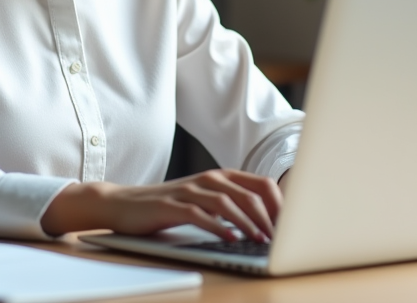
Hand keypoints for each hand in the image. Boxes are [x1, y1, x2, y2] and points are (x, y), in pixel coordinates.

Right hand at [40, 169, 281, 241]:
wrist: (125, 204)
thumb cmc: (169, 206)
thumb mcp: (204, 201)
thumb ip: (231, 205)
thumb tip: (268, 225)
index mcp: (221, 177)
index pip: (261, 185)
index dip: (280, 205)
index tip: (291, 227)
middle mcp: (208, 179)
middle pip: (249, 194)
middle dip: (269, 218)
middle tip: (280, 239)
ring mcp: (189, 191)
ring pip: (228, 203)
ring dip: (248, 223)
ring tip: (260, 241)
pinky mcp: (172, 206)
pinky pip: (201, 215)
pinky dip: (219, 228)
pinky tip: (230, 239)